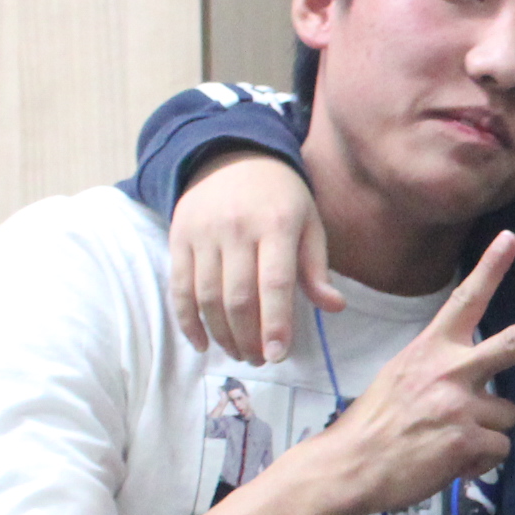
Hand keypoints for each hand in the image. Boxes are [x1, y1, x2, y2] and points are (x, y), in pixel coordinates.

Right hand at [170, 148, 335, 364]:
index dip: (276, 323)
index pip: (276, 283)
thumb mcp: (309, 223)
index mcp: (277, 225)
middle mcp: (236, 229)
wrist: (231, 155)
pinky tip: (202, 344)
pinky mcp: (179, 238)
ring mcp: (203, 234)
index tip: (278, 355)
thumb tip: (335, 307)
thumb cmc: (280, 198)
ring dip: (222, 334)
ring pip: (207, 297)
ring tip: (239, 353)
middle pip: (238, 297)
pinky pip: (179, 288)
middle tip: (260, 360)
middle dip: (249, 337)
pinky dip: (188, 321)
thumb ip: (317, 268)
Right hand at [302, 232, 514, 514]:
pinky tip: (449, 461)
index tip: (510, 238)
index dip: (490, 269)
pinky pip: (498, 448)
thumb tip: (478, 383)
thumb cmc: (374, 425)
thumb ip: (441, 370)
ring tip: (448, 440)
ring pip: (507, 414)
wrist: (349, 466)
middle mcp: (448, 370)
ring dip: (487, 431)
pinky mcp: (467, 439)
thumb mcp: (400, 378)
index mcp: (429, 349)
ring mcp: (460, 404)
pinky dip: (480, 460)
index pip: (465, 301)